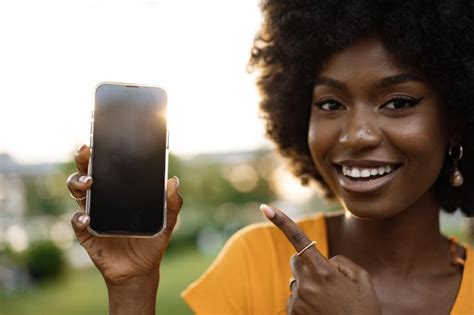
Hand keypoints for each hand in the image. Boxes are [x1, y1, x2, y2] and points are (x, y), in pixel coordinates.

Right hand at [66, 145, 182, 287]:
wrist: (141, 269)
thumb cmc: (152, 240)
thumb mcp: (167, 220)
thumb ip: (171, 202)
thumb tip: (173, 181)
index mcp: (120, 191)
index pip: (108, 167)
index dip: (101, 153)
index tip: (100, 140)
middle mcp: (103, 199)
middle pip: (87, 174)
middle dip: (84, 160)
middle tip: (87, 152)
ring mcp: (92, 215)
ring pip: (77, 193)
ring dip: (78, 183)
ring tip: (89, 182)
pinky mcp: (87, 233)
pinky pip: (77, 223)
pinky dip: (79, 219)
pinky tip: (87, 218)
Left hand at [260, 205, 380, 314]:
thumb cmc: (363, 310)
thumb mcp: (363, 280)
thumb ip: (342, 262)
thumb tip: (324, 259)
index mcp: (324, 271)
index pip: (299, 239)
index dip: (282, 222)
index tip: (265, 208)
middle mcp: (307, 284)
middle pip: (296, 260)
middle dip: (307, 264)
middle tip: (328, 281)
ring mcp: (298, 300)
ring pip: (296, 281)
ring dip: (308, 286)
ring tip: (329, 303)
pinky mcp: (292, 313)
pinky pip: (294, 298)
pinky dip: (305, 302)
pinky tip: (320, 311)